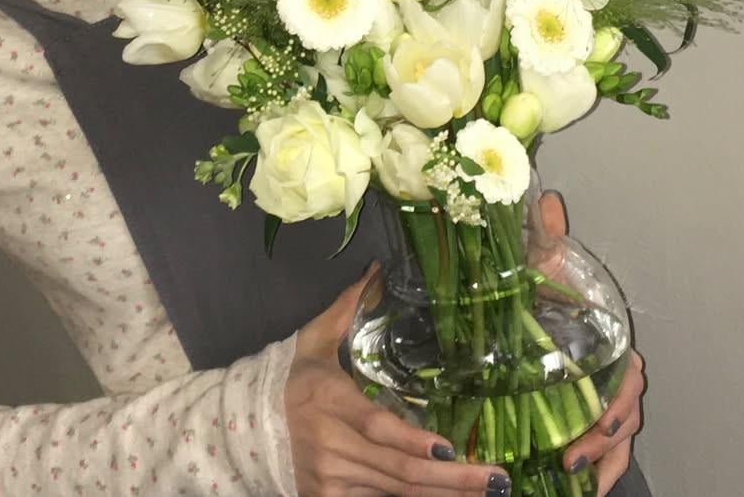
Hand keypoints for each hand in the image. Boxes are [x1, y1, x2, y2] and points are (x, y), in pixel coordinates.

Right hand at [285, 265, 512, 496]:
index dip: (411, 440)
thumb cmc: (292, 378)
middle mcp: (329, 443)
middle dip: (451, 478)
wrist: (248, 426)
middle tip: (495, 479)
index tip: (449, 448)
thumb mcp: (313, 340)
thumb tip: (375, 269)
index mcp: (327, 400)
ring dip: (442, 496)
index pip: (375, 425)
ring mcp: (329, 478)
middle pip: (397, 470)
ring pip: (394, 492)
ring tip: (484, 493)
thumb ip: (346, 308)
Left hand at [539, 193, 646, 496]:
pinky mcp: (592, 419)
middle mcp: (615, 373)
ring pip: (621, 438)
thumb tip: (547, 199)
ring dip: (602, 459)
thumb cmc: (544, 290)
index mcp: (609, 340)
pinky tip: (584, 485)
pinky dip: (602, 471)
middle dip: (605, 436)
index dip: (618, 399)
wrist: (532, 307)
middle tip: (573, 453)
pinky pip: (611, 454)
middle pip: (627, 413)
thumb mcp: (542, 265)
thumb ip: (547, 235)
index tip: (600, 415)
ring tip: (572, 472)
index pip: (629, 375)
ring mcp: (606, 399)